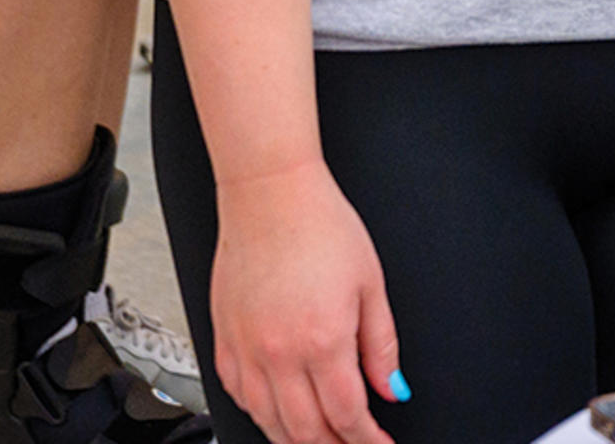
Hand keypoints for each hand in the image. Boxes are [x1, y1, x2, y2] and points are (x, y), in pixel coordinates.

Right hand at [211, 162, 403, 443]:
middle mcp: (279, 355)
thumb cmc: (322, 226)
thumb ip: (382, 343)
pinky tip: (280, 412)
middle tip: (354, 443)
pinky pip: (241, 399)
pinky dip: (263, 415)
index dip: (366, 440)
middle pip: (306, 432)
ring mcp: (246, 353)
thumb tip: (392, 387)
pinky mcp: (223, 344)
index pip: (346, 415)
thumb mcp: (371, 282)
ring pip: (269, 424)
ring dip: (297, 439)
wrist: (270, 196)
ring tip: (322, 438)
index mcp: (323, 340)